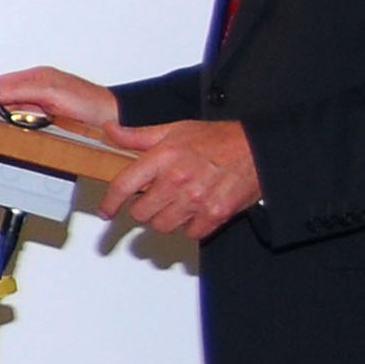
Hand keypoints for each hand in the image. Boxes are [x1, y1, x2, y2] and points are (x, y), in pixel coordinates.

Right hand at [0, 66, 119, 133]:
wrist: (114, 119)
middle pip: (1, 96)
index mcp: (36, 76)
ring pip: (10, 110)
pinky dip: (14, 126)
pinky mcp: (46, 118)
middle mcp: (37, 87)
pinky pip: (21, 121)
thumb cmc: (90, 102)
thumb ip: (19, 89)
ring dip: (1, 118)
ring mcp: (41, 103)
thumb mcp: (50, 92)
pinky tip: (13, 131)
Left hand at [104, 118, 260, 239]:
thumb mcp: (174, 130)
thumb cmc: (217, 139)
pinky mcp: (215, 215)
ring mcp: (196, 200)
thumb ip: (138, 136)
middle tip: (153, 199)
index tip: (106, 211)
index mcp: (162, 158)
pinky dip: (190, 226)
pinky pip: (190, 233)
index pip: (123, 186)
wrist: (258, 149)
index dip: (110, 203)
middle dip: (143, 207)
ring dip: (165, 218)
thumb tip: (111, 130)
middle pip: (141, 212)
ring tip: (175, 203)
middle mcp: (177, 180)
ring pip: (162, 226)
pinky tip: (195, 211)